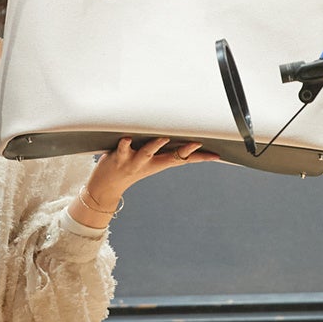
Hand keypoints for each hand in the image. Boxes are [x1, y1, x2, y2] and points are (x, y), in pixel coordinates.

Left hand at [88, 135, 221, 210]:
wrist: (106, 186)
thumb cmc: (130, 167)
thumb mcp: (150, 161)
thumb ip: (163, 149)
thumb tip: (176, 135)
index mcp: (159, 163)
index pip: (184, 159)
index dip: (200, 157)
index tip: (216, 155)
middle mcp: (150, 163)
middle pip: (170, 157)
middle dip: (184, 151)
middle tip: (197, 143)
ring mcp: (135, 161)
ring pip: (147, 153)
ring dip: (155, 146)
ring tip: (164, 139)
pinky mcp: (118, 157)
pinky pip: (121, 148)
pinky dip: (124, 144)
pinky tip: (126, 138)